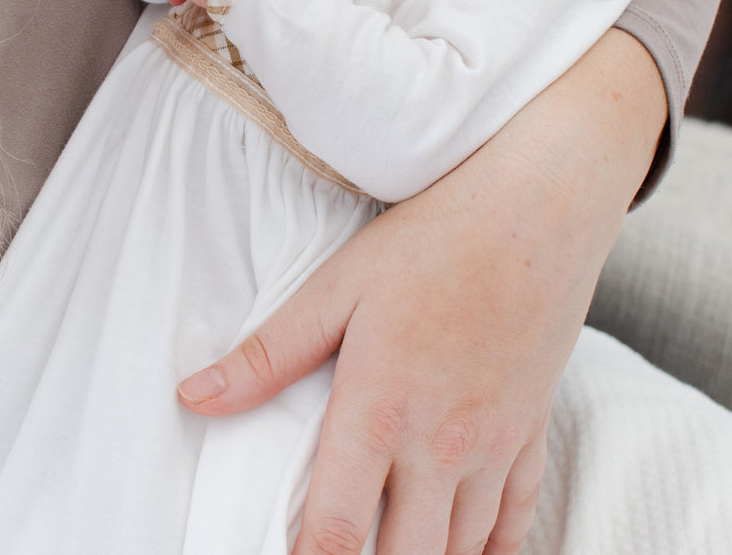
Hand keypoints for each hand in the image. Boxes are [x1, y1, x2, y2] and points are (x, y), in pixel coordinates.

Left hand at [178, 30, 662, 553]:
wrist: (537, 210)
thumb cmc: (432, 241)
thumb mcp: (338, 286)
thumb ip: (268, 353)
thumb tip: (194, 398)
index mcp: (380, 409)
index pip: (336, 537)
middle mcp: (441, 445)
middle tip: (332, 546)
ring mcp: (494, 447)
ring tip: (387, 542)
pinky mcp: (531, 435)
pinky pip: (517, 527)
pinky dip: (488, 551)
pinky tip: (462, 549)